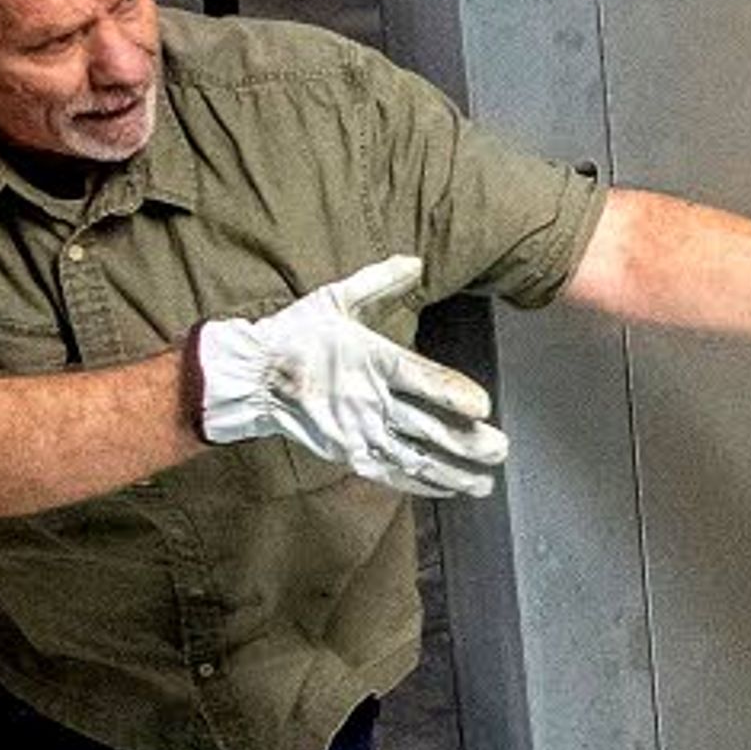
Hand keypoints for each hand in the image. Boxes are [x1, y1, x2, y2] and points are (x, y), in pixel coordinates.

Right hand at [192, 255, 509, 498]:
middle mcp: (368, 401)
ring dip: (454, 472)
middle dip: (468, 442)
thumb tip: (416, 262)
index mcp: (370, 361)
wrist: (250, 376)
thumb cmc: (296, 335)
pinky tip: (450, 488)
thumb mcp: (335, 299)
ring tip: (485, 481)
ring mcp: (359, 432)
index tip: (482, 406)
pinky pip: (392, 475)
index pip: (420, 379)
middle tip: (500, 448)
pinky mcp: (348, 454)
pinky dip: (424, 484)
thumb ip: (379, 282)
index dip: (453, 394)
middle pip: (428, 427)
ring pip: (416, 458)